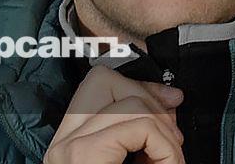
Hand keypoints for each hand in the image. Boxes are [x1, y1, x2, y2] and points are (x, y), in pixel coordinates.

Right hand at [43, 65, 184, 163]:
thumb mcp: (132, 159)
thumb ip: (143, 132)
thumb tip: (171, 100)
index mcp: (69, 142)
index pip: (99, 84)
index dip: (140, 87)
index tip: (172, 106)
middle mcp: (61, 141)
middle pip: (104, 78)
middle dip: (149, 96)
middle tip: (174, 138)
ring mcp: (67, 147)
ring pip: (127, 102)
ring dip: (164, 130)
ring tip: (172, 160)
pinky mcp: (82, 154)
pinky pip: (138, 126)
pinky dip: (165, 146)